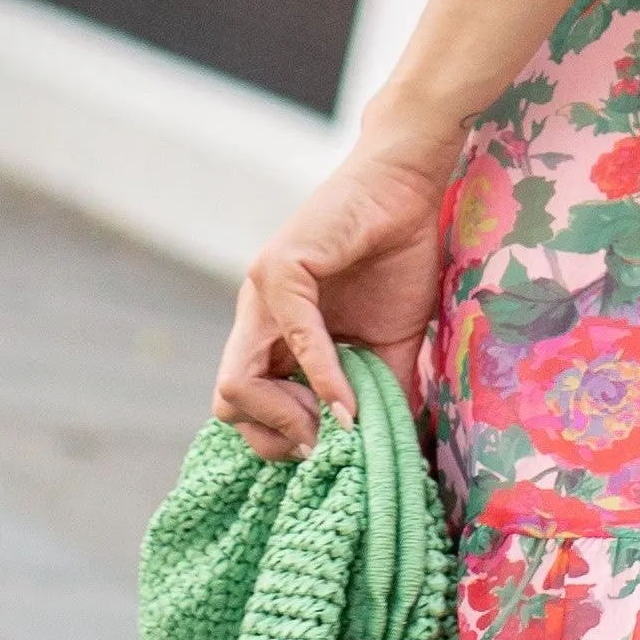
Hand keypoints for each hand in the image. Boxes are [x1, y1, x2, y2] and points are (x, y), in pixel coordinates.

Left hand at [213, 148, 449, 457]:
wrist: (410, 190)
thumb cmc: (399, 259)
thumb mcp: (391, 346)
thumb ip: (380, 393)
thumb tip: (382, 448)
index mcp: (274, 338)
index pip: (246, 408)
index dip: (283, 438)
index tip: (333, 443)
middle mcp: (256, 319)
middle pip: (228, 405)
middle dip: (276, 438)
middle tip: (327, 440)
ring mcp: (261, 294)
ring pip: (236, 384)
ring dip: (289, 417)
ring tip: (336, 420)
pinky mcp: (280, 269)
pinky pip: (291, 337)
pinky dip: (321, 376)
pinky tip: (349, 399)